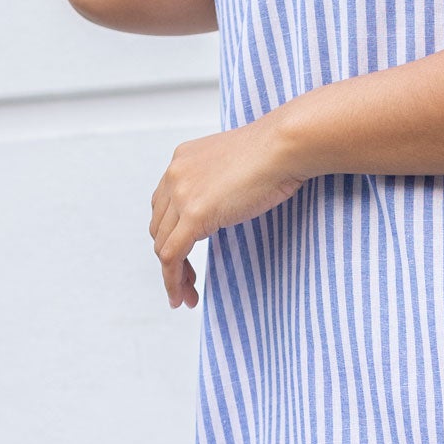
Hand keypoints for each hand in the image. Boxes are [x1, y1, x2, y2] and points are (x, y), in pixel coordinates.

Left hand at [148, 118, 306, 307]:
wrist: (284, 145)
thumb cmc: (277, 152)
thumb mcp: (238, 165)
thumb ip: (223, 182)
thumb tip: (227, 204)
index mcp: (183, 160)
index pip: (164, 206)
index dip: (171, 235)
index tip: (185, 255)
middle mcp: (174, 175)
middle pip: (160, 228)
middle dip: (170, 258)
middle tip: (188, 282)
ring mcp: (181, 194)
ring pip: (163, 246)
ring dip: (172, 275)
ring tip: (187, 296)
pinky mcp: (194, 215)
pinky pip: (172, 257)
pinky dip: (173, 281)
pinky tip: (181, 297)